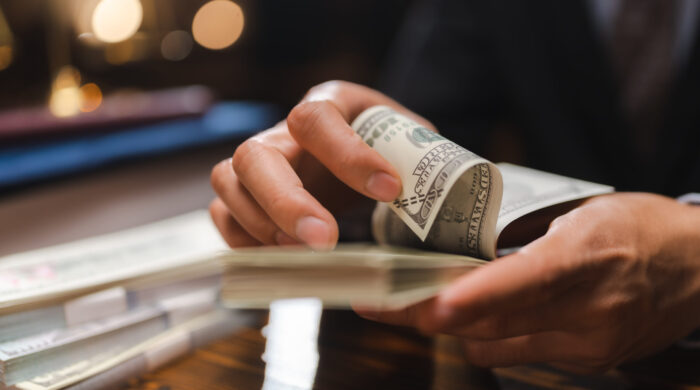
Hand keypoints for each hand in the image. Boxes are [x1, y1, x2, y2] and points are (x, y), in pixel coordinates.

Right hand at [210, 80, 434, 248]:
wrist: (358, 154)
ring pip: (228, 183)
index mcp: (327, 104)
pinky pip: (223, 215)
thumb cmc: (386, 148)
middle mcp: (282, 131)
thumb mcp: (410, 142)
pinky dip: (245, 239)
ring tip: (303, 251)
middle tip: (324, 239)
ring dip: (261, 223)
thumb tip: (447, 204)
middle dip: (287, 201)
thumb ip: (421, 161)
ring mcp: (257, 162)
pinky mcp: (243, 194)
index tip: (389, 192)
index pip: (317, 118)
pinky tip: (281, 256)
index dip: (348, 156)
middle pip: (255, 155)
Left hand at [356, 193, 699, 372]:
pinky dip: (490, 336)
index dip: (475, 297)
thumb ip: (528, 241)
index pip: (524, 283)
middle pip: (493, 323)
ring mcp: (588, 343)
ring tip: (415, 304)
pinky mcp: (589, 361)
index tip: (431, 304)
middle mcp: (587, 310)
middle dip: (427, 315)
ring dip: (454, 328)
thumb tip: (465, 253)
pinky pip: (519, 355)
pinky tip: (477, 317)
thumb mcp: (584, 213)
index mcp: (586, 257)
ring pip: (496, 345)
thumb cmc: (641, 227)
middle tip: (377, 303)